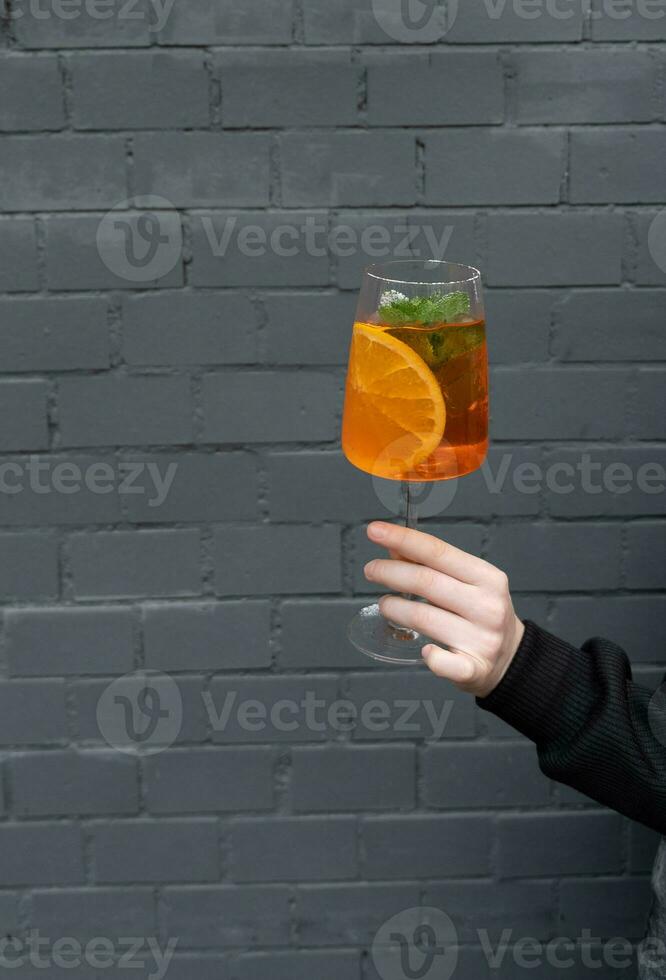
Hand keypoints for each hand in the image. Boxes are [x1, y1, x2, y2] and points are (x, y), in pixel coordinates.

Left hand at [364, 522, 524, 697]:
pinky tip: (424, 649)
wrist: (512, 656)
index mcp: (487, 577)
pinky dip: (430, 657)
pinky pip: (444, 662)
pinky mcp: (474, 669)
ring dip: (394, 608)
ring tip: (385, 604)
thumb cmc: (480, 612)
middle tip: (370, 571)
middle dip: (389, 573)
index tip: (374, 530)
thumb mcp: (466, 582)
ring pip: (423, 618)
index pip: (438, 551)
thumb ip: (432, 565)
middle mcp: (487, 606)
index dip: (403, 539)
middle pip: (426, 582)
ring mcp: (482, 639)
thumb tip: (393, 548)